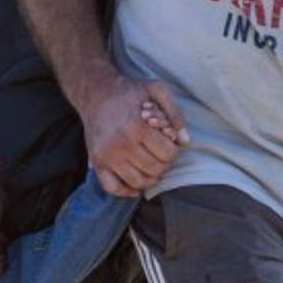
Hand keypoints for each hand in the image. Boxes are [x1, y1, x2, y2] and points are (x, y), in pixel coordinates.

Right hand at [81, 74, 188, 196]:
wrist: (96, 94)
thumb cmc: (130, 92)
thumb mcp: (157, 90)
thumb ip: (176, 113)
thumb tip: (186, 141)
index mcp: (137, 127)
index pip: (168, 154)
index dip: (174, 151)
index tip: (170, 144)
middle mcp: (121, 144)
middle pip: (155, 169)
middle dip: (164, 164)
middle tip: (161, 155)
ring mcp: (107, 156)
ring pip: (138, 182)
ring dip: (150, 178)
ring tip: (152, 167)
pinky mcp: (97, 163)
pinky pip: (113, 188)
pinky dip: (127, 191)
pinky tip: (136, 186)